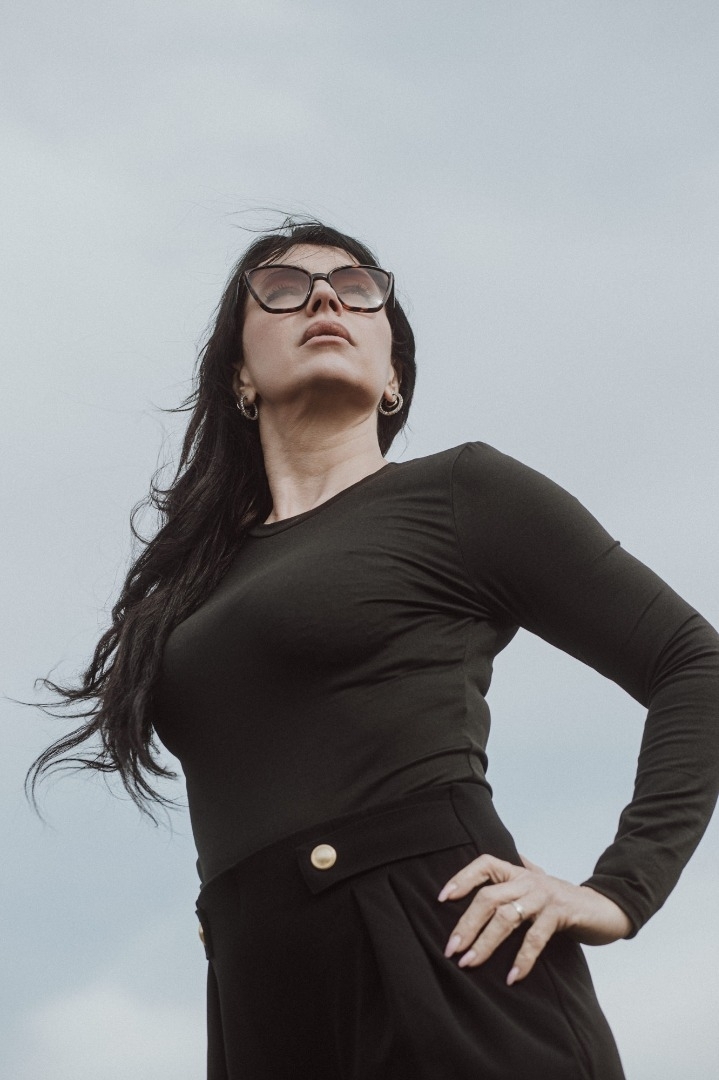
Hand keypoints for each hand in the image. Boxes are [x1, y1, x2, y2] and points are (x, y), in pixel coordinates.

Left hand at [438, 852, 632, 984]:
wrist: (603, 908)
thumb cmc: (561, 900)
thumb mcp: (535, 884)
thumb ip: (513, 876)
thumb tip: (486, 871)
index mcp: (518, 872)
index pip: (484, 864)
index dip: (462, 878)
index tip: (443, 898)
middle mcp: (528, 880)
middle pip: (488, 898)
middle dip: (466, 924)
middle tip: (450, 949)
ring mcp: (543, 896)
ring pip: (506, 917)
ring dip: (485, 943)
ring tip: (469, 963)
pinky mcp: (559, 914)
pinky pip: (535, 938)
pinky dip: (522, 959)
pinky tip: (512, 976)